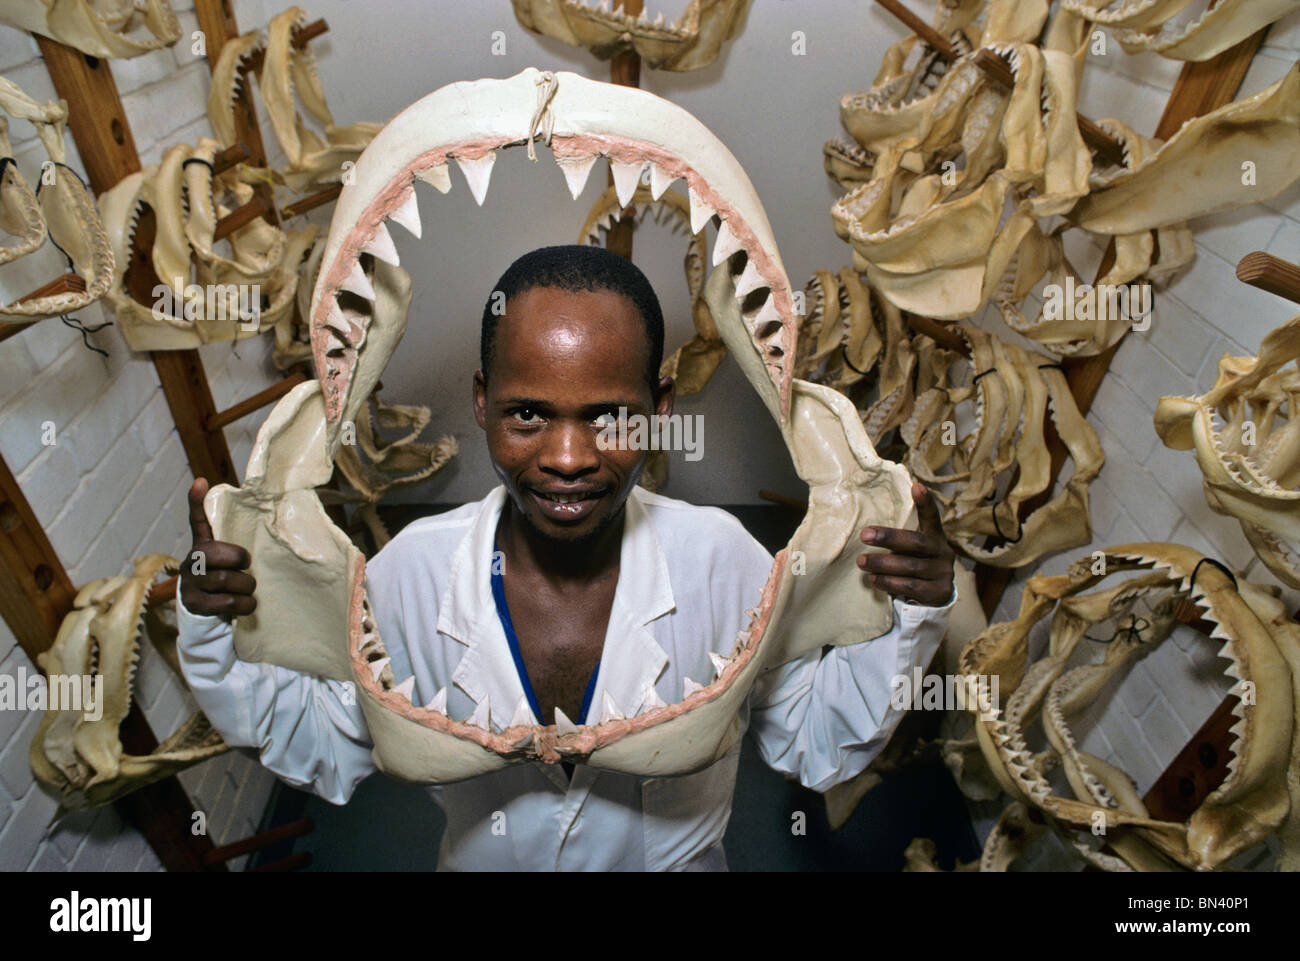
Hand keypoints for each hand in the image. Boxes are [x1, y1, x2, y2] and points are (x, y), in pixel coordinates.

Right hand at [180, 478, 256, 618]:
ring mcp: (189, 584)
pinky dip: (245, 604)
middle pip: (214, 554)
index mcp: (202, 547)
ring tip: (249, 588)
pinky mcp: (195, 605)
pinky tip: (246, 604)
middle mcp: (190, 562)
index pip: (197, 521)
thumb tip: (250, 510)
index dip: (197, 502)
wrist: (207, 615)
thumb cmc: (225, 580)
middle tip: (247, 566)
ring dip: (246, 586)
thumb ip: (236, 542)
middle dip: (238, 560)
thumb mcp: (230, 561)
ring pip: (224, 580)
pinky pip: (228, 602)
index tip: (200, 481)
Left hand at [858, 482, 954, 606]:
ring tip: (861, 562)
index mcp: (935, 536)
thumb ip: (900, 539)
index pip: (932, 517)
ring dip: (883, 563)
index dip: (925, 502)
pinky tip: (873, 579)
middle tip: (864, 535)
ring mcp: (943, 572)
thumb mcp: (912, 548)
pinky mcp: (938, 592)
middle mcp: (943, 552)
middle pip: (916, 542)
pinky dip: (889, 582)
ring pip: (910, 566)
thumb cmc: (915, 563)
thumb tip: (867, 532)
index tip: (916, 486)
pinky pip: (911, 586)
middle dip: (888, 538)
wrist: (935, 595)